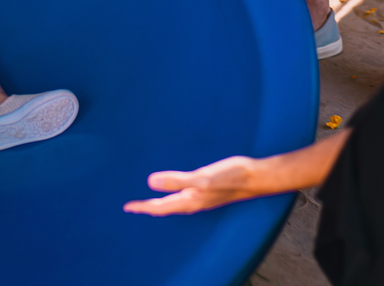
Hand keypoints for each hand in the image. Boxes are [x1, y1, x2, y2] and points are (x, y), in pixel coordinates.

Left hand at [123, 155, 265, 215]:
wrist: (256, 176)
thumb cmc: (231, 176)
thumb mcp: (202, 178)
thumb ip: (176, 181)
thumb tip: (151, 182)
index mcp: (190, 200)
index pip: (160, 207)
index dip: (143, 206)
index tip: (127, 207)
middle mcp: (194, 201)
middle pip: (165, 207)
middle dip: (149, 206)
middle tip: (132, 206)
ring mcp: (202, 196)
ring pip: (174, 203)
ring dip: (160, 202)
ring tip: (149, 200)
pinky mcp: (208, 188)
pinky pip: (184, 195)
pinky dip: (173, 193)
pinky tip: (175, 188)